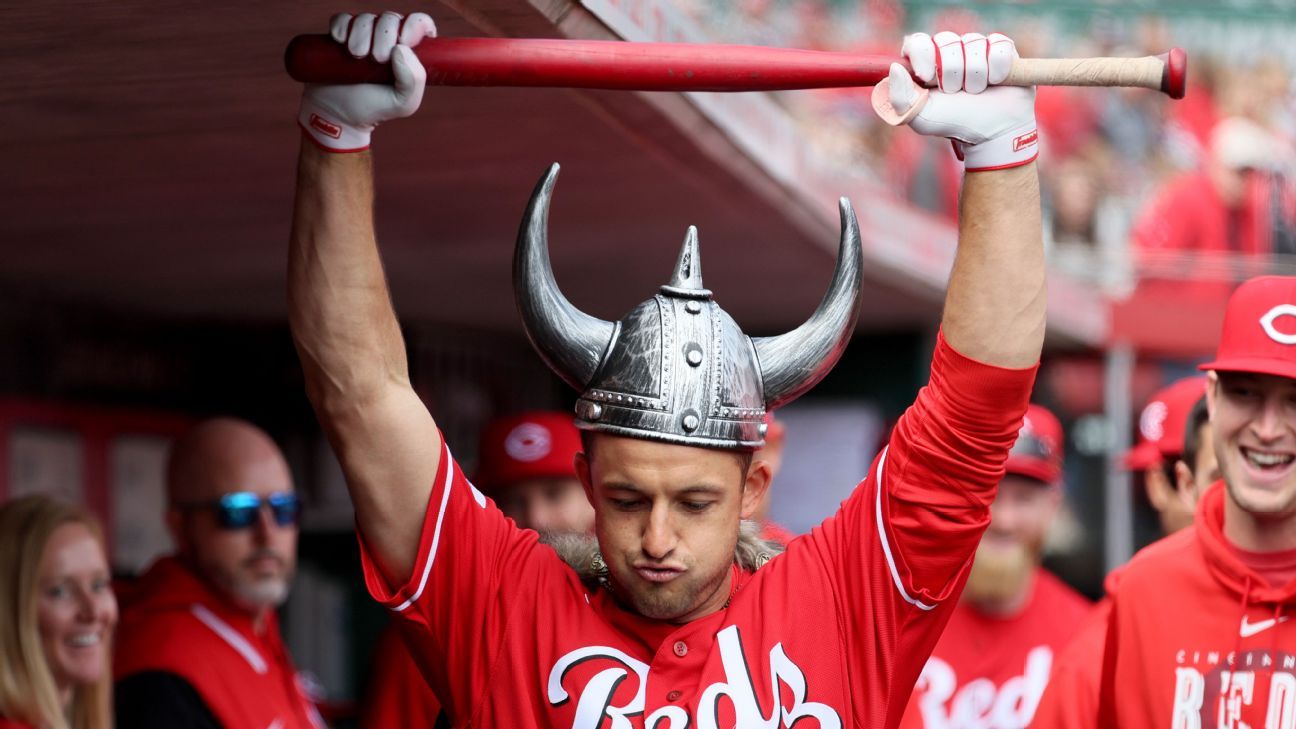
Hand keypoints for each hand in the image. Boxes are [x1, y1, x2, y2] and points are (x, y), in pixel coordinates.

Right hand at [298, 11, 436, 151]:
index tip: (403, 41)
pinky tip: (341, 43)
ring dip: (361, 35)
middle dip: (384, 36)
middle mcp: (389, 40)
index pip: (420, 23)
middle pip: (391, 19)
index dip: (414, 25)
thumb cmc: (375, 108)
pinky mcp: (342, 35)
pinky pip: (343, 18)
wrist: (339, 114)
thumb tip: (400, 48)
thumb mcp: (404, 103)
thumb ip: (414, 80)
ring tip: (357, 56)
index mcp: (409, 53)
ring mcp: (365, 36)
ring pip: (367, 18)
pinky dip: (342, 27)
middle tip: (376, 59)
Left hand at [882, 32, 1037, 171]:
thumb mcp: (921, 117)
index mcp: (926, 63)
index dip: (922, 54)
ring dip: (975, 76)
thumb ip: (901, 97)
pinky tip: (995, 83)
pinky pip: (998, 45)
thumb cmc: (954, 123)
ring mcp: (975, 48)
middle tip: (956, 93)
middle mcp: (949, 51)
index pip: (918, 42)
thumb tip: (895, 68)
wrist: (992, 133)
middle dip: (951, 72)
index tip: (927, 77)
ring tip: (976, 92)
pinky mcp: (1001, 49)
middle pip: (946, 40)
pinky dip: (997, 68)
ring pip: (973, 43)